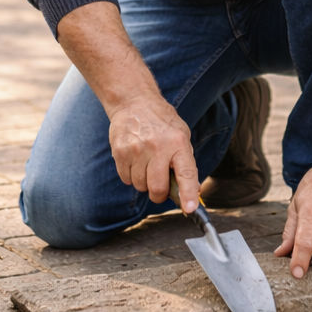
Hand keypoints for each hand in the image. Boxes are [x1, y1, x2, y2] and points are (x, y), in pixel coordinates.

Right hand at [106, 97, 199, 212]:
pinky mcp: (120, 152)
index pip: (186, 174)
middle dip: (159, 194)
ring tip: (147, 164)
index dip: (188, 194)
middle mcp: (158, 147)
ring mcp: (137, 150)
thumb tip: (191, 193)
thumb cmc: (162, 124)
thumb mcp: (181, 136)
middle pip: (157, 188)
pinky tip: (135, 160)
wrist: (135, 102)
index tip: (190, 209)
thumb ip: (185, 163)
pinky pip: (126, 180)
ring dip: (144, 183)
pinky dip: (131, 176)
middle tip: (160, 186)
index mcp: (178, 143)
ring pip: (140, 186)